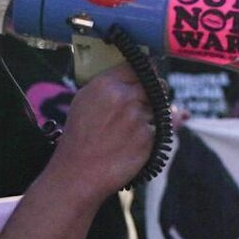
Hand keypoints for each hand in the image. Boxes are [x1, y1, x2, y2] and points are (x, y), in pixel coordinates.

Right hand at [53, 63, 155, 199]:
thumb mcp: (84, 101)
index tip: (147, 75)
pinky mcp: (150, 138)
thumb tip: (132, 76)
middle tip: (147, 101)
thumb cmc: (79, 136)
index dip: (144, 71)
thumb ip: (109, 85)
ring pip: (158, 109)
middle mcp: (125, 97)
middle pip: (155, 85)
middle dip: (154, 92)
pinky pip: (159, 130)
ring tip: (130, 129)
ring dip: (151, 115)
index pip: (136, 67)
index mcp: (106, 84)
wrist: (79, 171)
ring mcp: (139, 118)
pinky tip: (133, 142)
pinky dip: (152, 135)